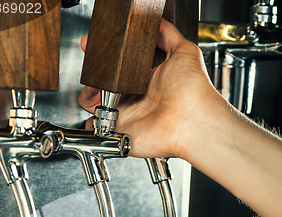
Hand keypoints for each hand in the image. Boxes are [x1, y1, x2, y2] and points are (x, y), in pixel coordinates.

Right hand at [78, 19, 219, 158]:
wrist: (191, 120)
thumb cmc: (192, 91)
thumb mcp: (184, 52)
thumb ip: (167, 34)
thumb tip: (156, 21)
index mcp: (144, 80)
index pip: (117, 66)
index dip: (105, 56)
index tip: (94, 43)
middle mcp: (133, 98)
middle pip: (101, 83)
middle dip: (92, 70)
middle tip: (93, 61)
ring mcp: (124, 115)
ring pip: (93, 101)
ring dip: (89, 90)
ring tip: (95, 82)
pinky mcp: (118, 130)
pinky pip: (96, 125)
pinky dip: (90, 119)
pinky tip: (94, 106)